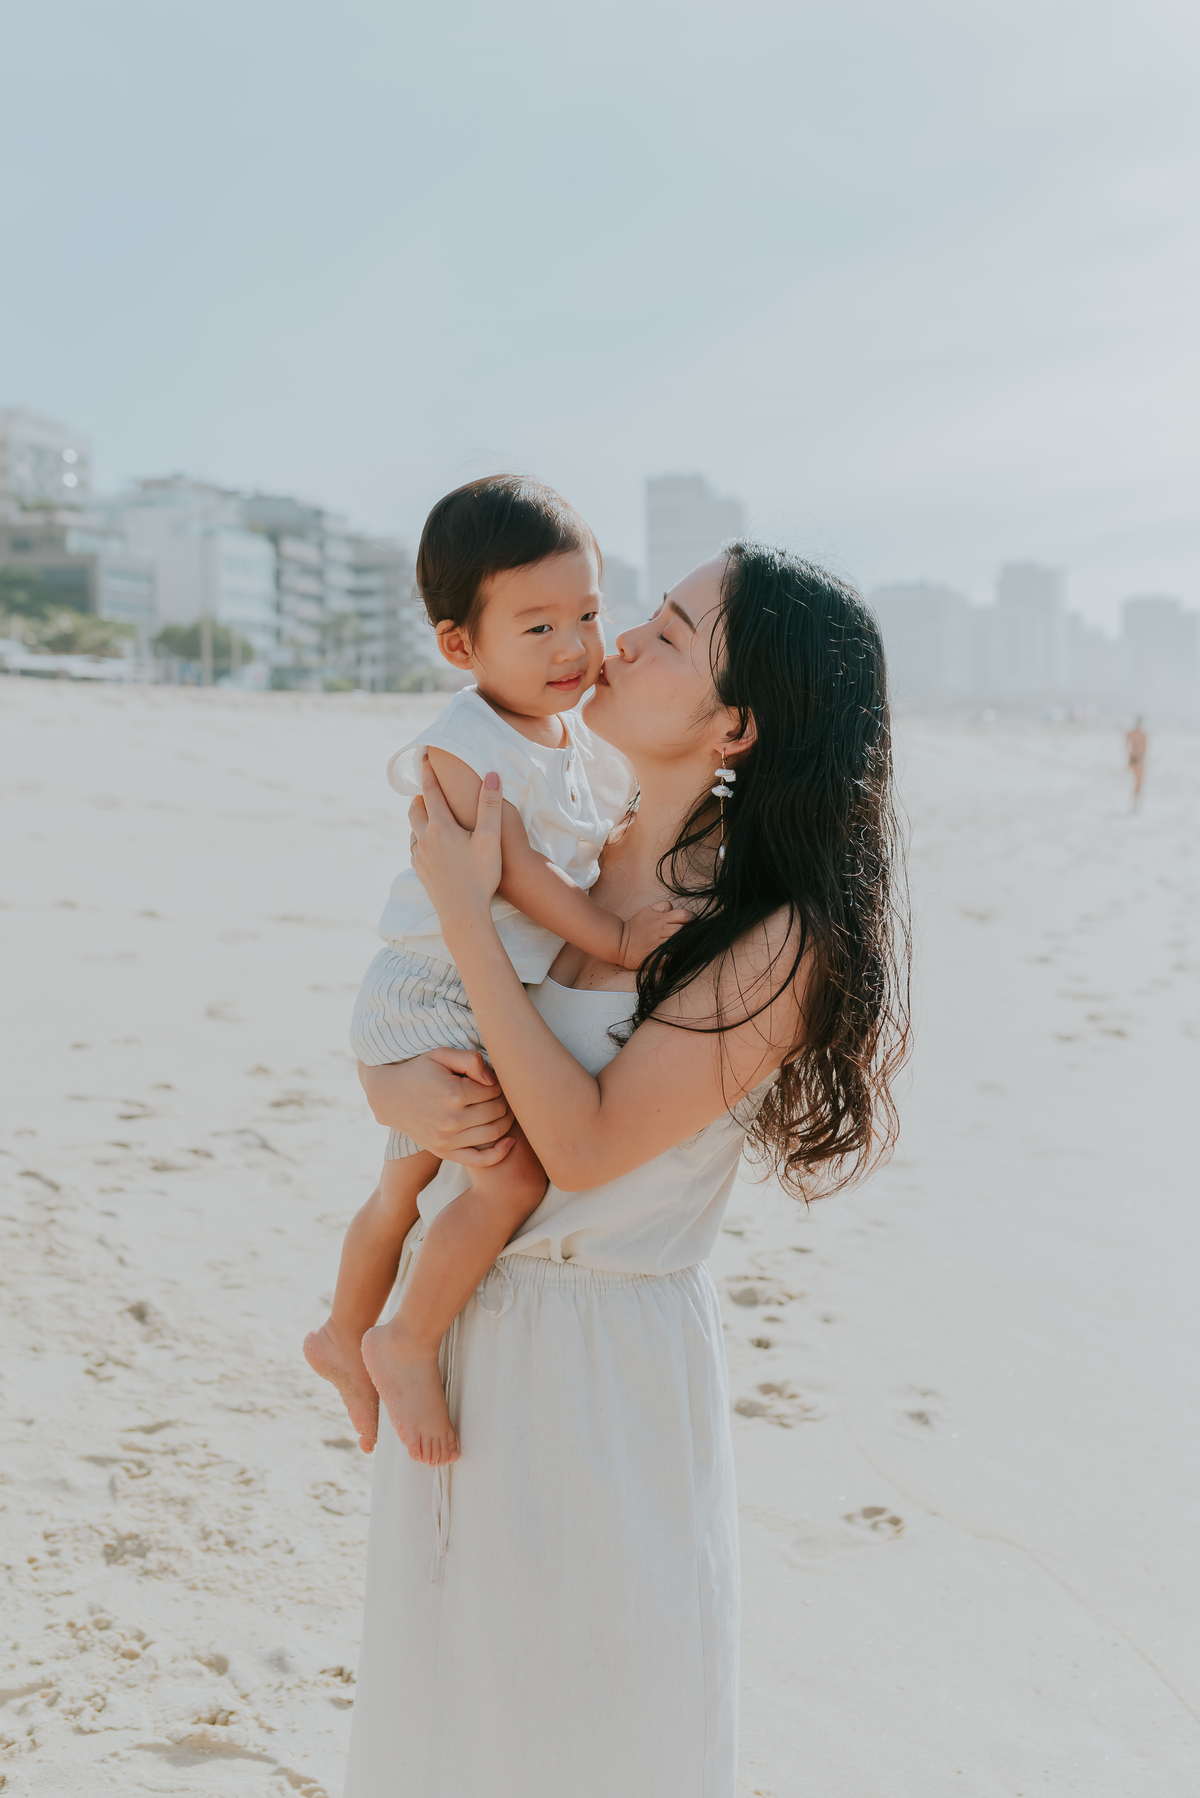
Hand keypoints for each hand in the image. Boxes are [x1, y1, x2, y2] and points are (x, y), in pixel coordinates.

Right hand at [357, 1047, 516, 1167]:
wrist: (389, 1097)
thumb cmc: (419, 1071)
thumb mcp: (441, 1055)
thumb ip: (471, 1059)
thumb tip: (494, 1080)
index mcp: (453, 1093)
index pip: (494, 1090)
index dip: (498, 1082)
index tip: (491, 1079)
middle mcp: (451, 1120)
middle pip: (497, 1110)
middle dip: (503, 1100)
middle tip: (498, 1093)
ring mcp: (447, 1139)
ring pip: (494, 1132)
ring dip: (506, 1120)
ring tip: (501, 1109)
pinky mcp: (444, 1152)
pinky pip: (480, 1160)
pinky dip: (500, 1153)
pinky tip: (509, 1141)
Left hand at [408, 758, 502, 933]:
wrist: (463, 914)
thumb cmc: (480, 876)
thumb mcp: (491, 839)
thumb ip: (490, 805)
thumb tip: (491, 774)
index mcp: (440, 827)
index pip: (430, 791)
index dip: (428, 772)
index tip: (424, 756)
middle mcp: (425, 839)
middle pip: (415, 809)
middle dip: (420, 795)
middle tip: (425, 786)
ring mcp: (420, 857)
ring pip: (413, 829)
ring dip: (419, 817)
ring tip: (428, 812)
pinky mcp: (421, 871)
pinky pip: (415, 848)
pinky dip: (420, 838)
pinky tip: (428, 843)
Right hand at [617, 900, 691, 970]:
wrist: (619, 942)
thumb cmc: (636, 926)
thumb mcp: (647, 910)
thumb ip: (663, 906)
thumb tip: (674, 908)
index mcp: (661, 919)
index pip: (683, 915)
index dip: (692, 918)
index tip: (694, 923)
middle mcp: (661, 932)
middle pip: (683, 930)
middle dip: (691, 933)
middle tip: (695, 935)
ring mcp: (658, 946)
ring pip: (679, 944)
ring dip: (686, 945)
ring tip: (690, 946)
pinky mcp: (655, 958)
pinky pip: (671, 958)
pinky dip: (677, 957)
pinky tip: (680, 956)